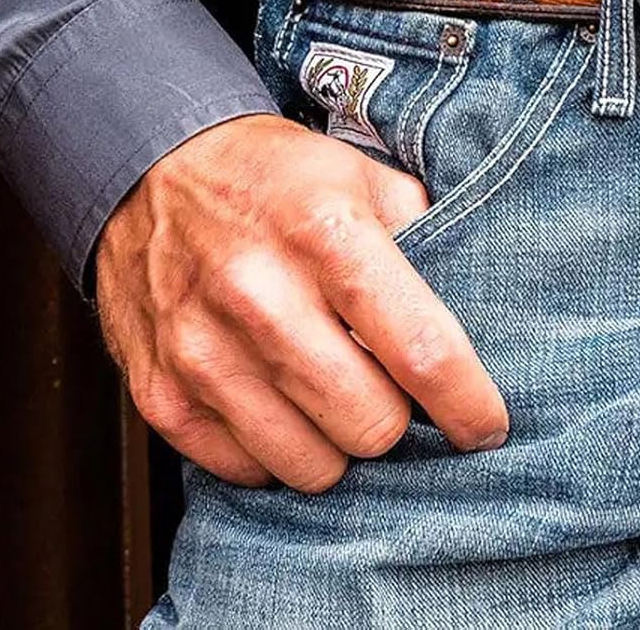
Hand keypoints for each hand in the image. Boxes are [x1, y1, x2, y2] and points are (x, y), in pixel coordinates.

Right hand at [96, 113, 508, 491]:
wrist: (153, 170)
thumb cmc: (278, 178)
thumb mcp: (364, 175)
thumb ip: (425, 235)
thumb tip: (478, 308)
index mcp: (329, 234)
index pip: (421, 349)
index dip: (467, 403)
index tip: (486, 425)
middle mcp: (262, 297)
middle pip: (370, 423)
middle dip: (396, 417)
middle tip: (389, 386)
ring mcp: (204, 352)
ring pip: (310, 464)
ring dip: (336, 442)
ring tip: (333, 393)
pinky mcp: (161, 395)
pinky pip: (246, 470)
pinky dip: (274, 450)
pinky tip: (279, 401)